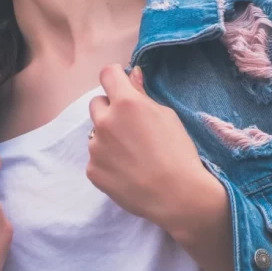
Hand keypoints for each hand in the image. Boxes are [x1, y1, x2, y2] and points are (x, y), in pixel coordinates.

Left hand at [86, 63, 224, 234]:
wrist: (177, 195)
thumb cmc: (179, 152)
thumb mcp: (167, 116)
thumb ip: (143, 94)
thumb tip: (131, 75)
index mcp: (126, 104)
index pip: (107, 75)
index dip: (116, 78)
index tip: (122, 85)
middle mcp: (105, 122)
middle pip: (97, 103)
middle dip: (110, 109)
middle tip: (131, 127)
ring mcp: (95, 148)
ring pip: (96, 133)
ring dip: (109, 138)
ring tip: (133, 155)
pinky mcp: (92, 170)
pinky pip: (96, 158)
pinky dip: (108, 161)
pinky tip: (127, 171)